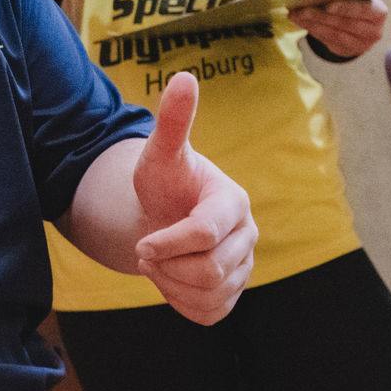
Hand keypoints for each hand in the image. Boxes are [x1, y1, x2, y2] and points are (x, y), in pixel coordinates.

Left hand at [131, 73, 255, 324]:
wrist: (165, 214)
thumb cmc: (164, 181)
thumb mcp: (160, 152)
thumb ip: (172, 120)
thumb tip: (184, 76)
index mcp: (234, 202)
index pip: (205, 234)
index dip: (168, 243)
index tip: (142, 244)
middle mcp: (247, 236)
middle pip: (208, 271)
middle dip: (165, 265)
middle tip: (147, 250)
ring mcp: (244, 267)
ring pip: (207, 295)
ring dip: (169, 285)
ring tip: (158, 262)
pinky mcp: (232, 294)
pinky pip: (208, 314)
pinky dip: (179, 302)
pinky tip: (170, 279)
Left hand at [288, 0, 387, 57]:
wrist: (361, 22)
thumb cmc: (355, 0)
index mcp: (379, 12)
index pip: (364, 10)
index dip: (346, 8)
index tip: (328, 5)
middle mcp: (373, 31)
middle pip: (344, 23)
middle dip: (320, 15)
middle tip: (301, 9)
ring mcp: (361, 44)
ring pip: (333, 34)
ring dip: (311, 23)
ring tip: (295, 14)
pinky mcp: (347, 51)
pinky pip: (327, 40)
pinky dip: (312, 30)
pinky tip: (300, 21)